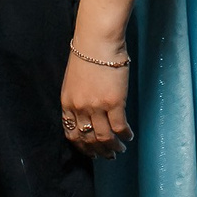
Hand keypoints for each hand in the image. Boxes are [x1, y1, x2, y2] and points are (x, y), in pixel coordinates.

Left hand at [60, 38, 132, 158]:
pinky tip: (129, 136)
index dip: (82, 146)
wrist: (97, 41)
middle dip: (99, 151)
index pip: (71, 134)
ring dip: (113, 147)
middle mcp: (80, 109)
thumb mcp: (73, 80)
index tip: (91, 152)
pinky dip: (125, 135)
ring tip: (120, 149)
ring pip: (104, 138)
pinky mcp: (114, 103)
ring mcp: (96, 107)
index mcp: (67, 103)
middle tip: (109, 156)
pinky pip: (119, 127)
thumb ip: (77, 98)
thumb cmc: (87, 54)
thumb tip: (87, 111)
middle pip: (88, 140)